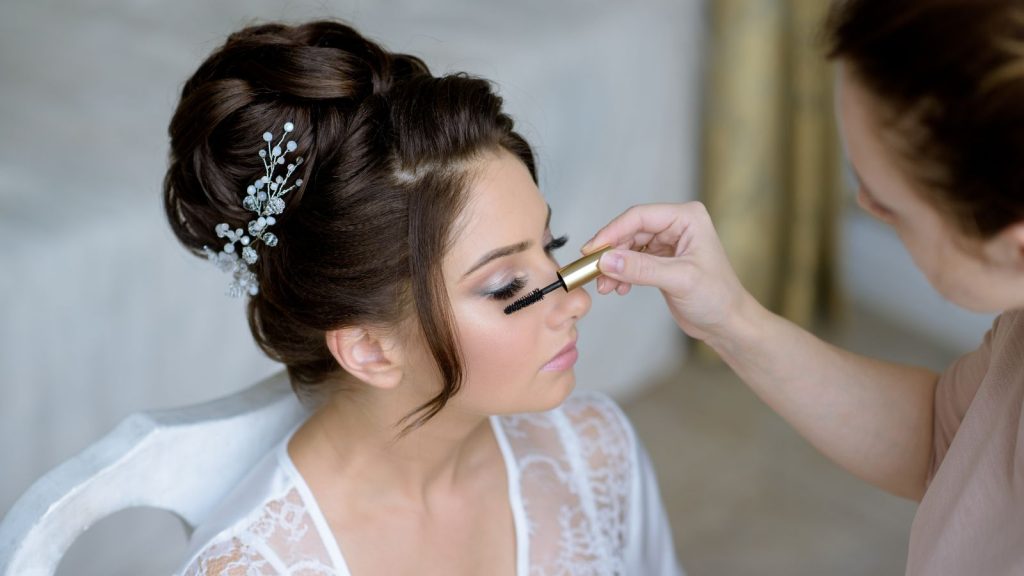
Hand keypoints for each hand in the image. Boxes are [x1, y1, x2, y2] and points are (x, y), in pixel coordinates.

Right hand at [582, 202, 754, 342]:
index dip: (612, 231)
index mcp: (687, 218)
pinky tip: (618, 288)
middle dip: (611, 252)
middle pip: (630, 230)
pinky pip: (632, 261)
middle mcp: (676, 225)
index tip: (592, 250)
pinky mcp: (660, 260)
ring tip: (605, 286)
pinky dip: (621, 274)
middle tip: (593, 271)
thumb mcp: (679, 280)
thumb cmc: (718, 297)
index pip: (639, 216)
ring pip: (628, 247)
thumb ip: (641, 268)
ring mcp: (667, 243)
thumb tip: (607, 260)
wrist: (727, 323)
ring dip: (613, 265)